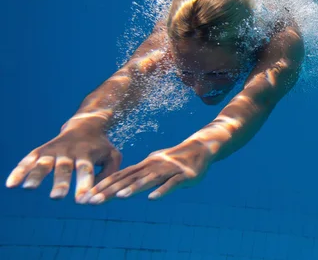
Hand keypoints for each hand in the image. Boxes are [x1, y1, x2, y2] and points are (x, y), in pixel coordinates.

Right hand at [5, 126, 121, 202]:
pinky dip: (19, 171)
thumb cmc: (100, 146)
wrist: (85, 125)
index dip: (83, 184)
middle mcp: (69, 152)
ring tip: (28, 188)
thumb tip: (98, 193)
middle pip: (64, 168)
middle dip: (60, 183)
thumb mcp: (112, 156)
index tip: (81, 201)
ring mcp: (54, 151)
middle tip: (57, 197)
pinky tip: (11, 185)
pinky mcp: (41, 151)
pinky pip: (28, 161)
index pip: (85, 170)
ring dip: (37, 175)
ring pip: (44, 164)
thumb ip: (109, 173)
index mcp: (87, 153)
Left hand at [81, 139, 212, 203]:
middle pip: (129, 179)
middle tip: (94, 201)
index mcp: (144, 165)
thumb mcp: (154, 165)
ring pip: (148, 180)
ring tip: (120, 196)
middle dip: (111, 190)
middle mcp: (153, 166)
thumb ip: (139, 174)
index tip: (87, 196)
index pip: (120, 175)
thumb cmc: (174, 159)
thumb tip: (120, 183)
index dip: (103, 185)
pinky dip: (162, 191)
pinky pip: (171, 184)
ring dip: (134, 188)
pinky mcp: (183, 176)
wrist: (199, 148)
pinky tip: (153, 198)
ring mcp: (168, 170)